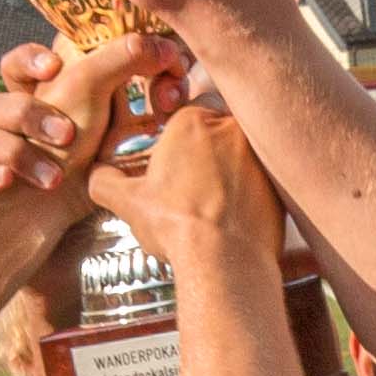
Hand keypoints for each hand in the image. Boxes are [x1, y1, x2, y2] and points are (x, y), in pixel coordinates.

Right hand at [0, 35, 185, 201]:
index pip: (19, 64)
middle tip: (66, 135)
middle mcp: (8, 123)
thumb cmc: (77, 167)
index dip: (30, 60)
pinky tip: (3, 185)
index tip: (56, 66)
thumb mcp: (108, 114)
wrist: (47, 228)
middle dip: (27, 113)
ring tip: (54, 179)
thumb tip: (162, 44)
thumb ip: (128, 68)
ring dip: (19, 155)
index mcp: (36, 98)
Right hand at [101, 101, 278, 276]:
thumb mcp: (128, 202)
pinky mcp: (278, 180)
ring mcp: (260, 153)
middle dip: (205, 150)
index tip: (172, 163)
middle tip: (193, 182)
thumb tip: (97, 177)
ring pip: (242, 152)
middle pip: (216, 129)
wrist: (225, 260)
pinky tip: (235, 214)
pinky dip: (251, 191)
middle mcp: (231, 128)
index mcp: (192, 121)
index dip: (175, 140)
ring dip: (230, 169)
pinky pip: (263, 177)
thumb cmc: (178, 227)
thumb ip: (105, 182)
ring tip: (214, 201)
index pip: (183, 115)